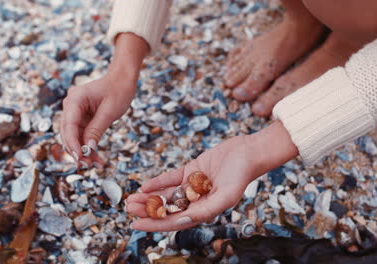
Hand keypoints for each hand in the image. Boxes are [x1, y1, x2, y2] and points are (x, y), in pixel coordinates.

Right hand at [60, 72, 135, 166]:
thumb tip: (88, 148)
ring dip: (83, 151)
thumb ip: (96, 130)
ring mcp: (75, 111)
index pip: (69, 125)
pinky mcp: (81, 117)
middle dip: (77, 150)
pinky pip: (81, 134)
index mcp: (75, 99)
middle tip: (88, 166)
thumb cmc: (118, 91)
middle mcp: (71, 105)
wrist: (122, 80)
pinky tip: (95, 157)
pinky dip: (87, 145)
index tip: (80, 158)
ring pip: (74, 136)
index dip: (73, 144)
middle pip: (68, 133)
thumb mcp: (109, 112)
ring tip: (95, 164)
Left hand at [126, 121, 298, 231]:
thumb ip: (205, 210)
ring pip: (166, 194)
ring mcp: (193, 185)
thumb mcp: (225, 195)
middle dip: (147, 209)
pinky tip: (145, 185)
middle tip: (128, 207)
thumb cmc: (241, 175)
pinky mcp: (192, 170)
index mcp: (204, 211)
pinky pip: (171, 178)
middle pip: (167, 208)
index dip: (155, 223)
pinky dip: (158, 182)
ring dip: (149, 197)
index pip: (175, 221)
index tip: (136, 224)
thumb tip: (183, 221)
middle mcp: (196, 201)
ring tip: (131, 199)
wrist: (248, 152)